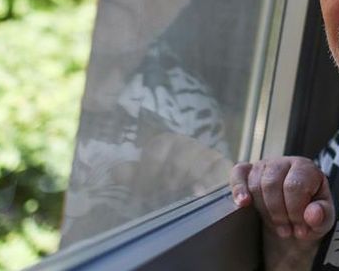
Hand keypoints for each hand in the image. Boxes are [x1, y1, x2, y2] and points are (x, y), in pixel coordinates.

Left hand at [118, 132, 232, 209]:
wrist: (200, 186)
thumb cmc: (169, 181)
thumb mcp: (149, 178)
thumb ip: (133, 176)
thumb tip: (114, 173)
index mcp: (167, 142)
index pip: (156, 151)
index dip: (148, 172)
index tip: (144, 191)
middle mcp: (188, 144)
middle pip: (178, 159)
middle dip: (169, 180)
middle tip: (165, 194)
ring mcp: (208, 154)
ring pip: (197, 165)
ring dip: (188, 182)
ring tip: (183, 196)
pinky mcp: (224, 166)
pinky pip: (220, 171)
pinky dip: (212, 181)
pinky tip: (202, 193)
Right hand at [230, 157, 334, 268]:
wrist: (294, 222)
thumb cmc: (310, 216)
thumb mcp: (323, 219)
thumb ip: (322, 216)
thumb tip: (312, 214)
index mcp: (306, 168)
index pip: (294, 185)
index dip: (295, 210)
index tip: (300, 228)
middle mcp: (284, 162)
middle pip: (271, 183)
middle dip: (278, 212)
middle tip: (287, 229)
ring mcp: (265, 165)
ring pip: (255, 183)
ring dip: (263, 210)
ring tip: (276, 224)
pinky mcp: (248, 173)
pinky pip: (238, 174)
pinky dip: (239, 189)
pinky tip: (243, 203)